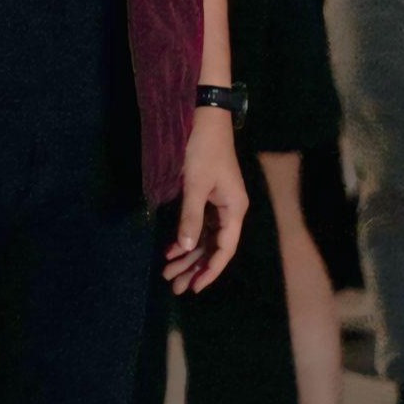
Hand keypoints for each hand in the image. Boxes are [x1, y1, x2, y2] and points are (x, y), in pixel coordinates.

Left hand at [160, 108, 247, 292]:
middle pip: (214, 247)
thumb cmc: (202, 149)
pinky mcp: (208, 196)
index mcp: (234, 209)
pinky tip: (171, 250)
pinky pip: (199, 225)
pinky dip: (186, 237)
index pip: (224, 249)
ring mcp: (220, 203)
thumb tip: (186, 248)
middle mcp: (230, 210)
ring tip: (168, 273)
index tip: (195, 287)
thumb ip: (191, 217)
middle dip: (193, 267)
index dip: (210, 270)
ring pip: (205, 238)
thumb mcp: (194, 184)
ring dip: (187, 255)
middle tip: (174, 286)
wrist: (204, 116)